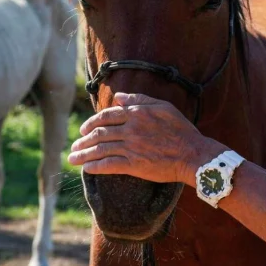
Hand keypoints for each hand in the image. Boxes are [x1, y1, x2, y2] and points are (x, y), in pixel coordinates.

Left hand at [68, 92, 219, 183]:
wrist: (193, 154)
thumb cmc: (181, 130)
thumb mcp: (163, 107)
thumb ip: (139, 99)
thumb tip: (117, 97)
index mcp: (137, 113)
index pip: (106, 116)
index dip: (91, 123)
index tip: (83, 129)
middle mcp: (131, 129)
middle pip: (99, 133)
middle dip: (83, 140)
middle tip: (74, 146)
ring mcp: (131, 147)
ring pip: (100, 149)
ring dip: (83, 154)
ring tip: (73, 158)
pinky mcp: (134, 165)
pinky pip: (109, 165)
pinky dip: (95, 167)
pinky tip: (87, 169)